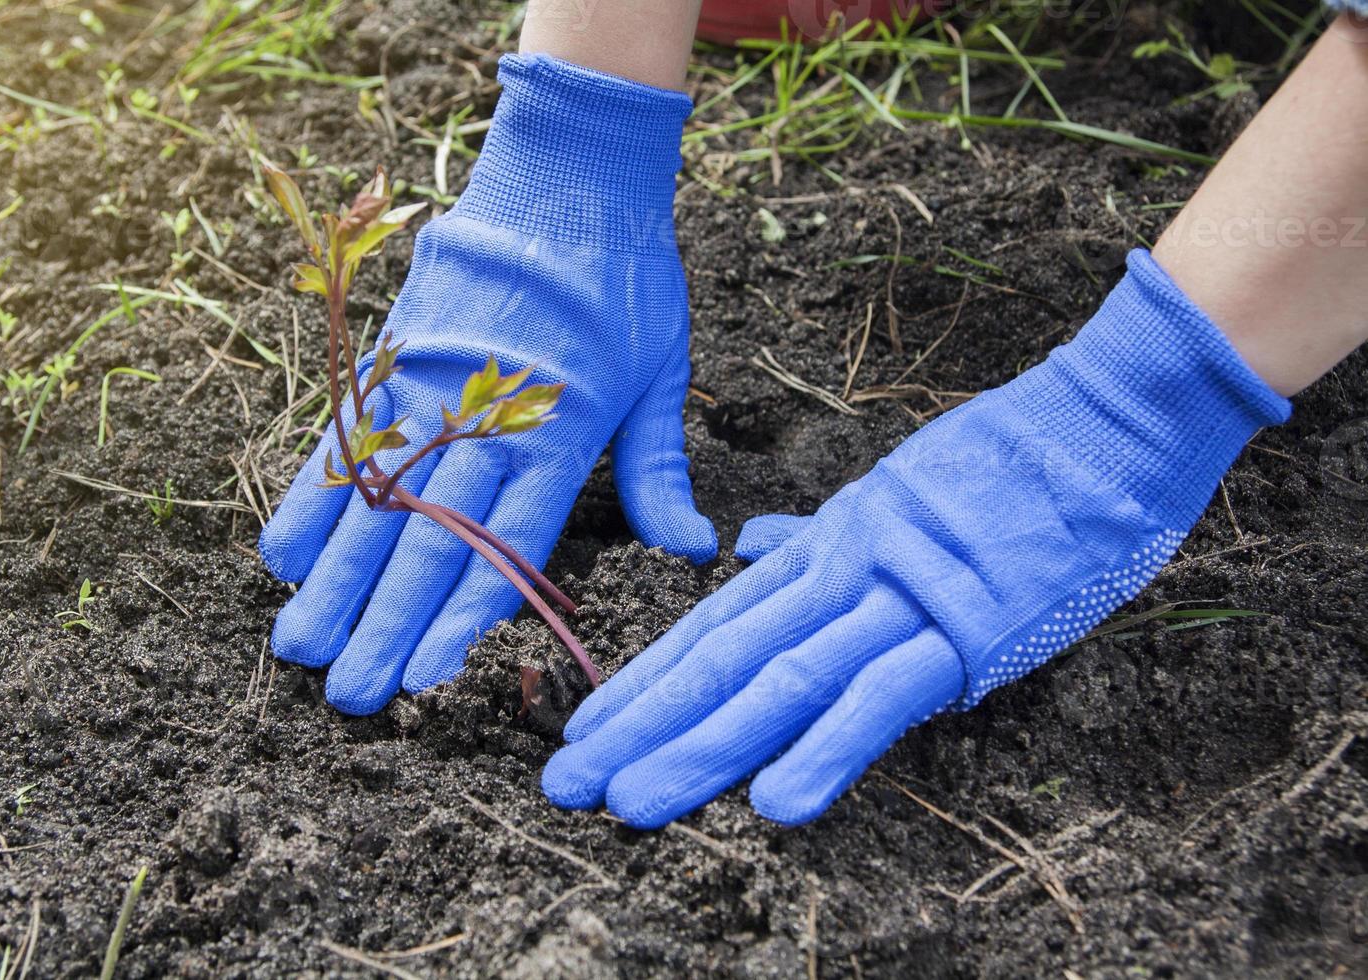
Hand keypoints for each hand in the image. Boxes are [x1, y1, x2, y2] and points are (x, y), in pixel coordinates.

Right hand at [257, 55, 716, 714]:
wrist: (568, 174)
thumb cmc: (625, 281)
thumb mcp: (662, 371)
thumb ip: (660, 469)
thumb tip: (694, 550)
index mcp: (562, 426)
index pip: (508, 539)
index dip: (465, 610)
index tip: (428, 672)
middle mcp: (489, 412)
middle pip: (431, 533)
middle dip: (387, 620)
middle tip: (352, 695)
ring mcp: (432, 382)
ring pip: (376, 496)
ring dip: (335, 578)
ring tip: (300, 646)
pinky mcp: (395, 353)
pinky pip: (347, 434)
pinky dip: (313, 494)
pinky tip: (284, 554)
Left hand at [542, 250, 1289, 827]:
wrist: (1104, 421)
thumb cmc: (1010, 464)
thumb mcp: (895, 495)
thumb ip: (819, 536)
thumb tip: (751, 551)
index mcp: (827, 549)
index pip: (715, 625)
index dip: (645, 681)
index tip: (585, 728)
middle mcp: (843, 573)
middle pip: (724, 657)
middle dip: (641, 724)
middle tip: (565, 783)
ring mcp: (901, 598)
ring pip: (781, 677)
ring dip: (701, 745)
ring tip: (631, 802)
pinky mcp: (967, 626)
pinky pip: (884, 695)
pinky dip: (827, 747)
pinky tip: (773, 804)